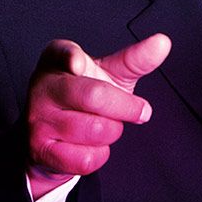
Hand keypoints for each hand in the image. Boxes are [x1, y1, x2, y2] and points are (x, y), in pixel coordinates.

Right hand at [26, 34, 170, 198]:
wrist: (53, 132)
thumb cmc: (84, 94)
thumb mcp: (108, 73)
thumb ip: (135, 59)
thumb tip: (163, 43)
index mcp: (57, 58)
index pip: (63, 53)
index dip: (70, 58)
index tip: (77, 63)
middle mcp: (42, 84)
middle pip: (94, 96)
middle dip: (126, 107)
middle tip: (141, 111)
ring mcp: (38, 117)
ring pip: (96, 130)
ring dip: (112, 132)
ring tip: (103, 124)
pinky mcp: (40, 149)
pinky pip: (86, 158)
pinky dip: (99, 154)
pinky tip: (90, 144)